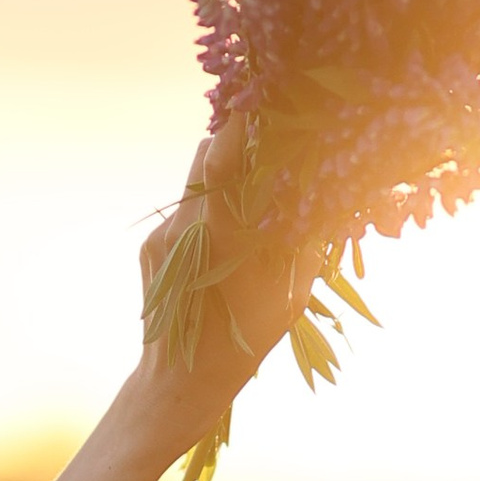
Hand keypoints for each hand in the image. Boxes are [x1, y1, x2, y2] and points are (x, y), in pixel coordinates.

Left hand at [133, 114, 312, 437]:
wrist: (183, 380)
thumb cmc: (247, 340)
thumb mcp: (291, 290)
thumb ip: (304, 237)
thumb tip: (327, 192)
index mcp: (220, 229)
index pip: (228, 152)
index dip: (247, 120)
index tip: (271, 100)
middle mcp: (185, 224)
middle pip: (208, 155)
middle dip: (238, 143)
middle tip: (269, 143)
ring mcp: (163, 235)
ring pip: (194, 181)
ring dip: (222, 176)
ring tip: (251, 191)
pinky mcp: (152, 248)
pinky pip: (184, 212)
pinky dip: (208, 210)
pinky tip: (228, 235)